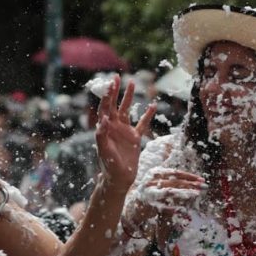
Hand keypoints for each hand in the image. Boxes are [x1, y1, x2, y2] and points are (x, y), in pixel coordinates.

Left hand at [95, 76, 155, 192]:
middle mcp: (114, 127)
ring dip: (129, 97)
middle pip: (114, 105)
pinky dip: (147, 115)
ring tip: (132, 82)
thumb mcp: (105, 152)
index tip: (111, 84)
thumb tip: (103, 119)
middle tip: (117, 77)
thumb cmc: (110, 166)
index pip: (105, 108)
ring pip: (127, 110)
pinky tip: (153, 105)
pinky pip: (142, 124)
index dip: (107, 96)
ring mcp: (124, 131)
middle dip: (115, 91)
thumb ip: (102, 136)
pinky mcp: (134, 138)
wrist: (119, 179)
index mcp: (105, 128)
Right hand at [135, 168, 205, 210]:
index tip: (201, 179)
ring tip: (196, 194)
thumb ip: (172, 179)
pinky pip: (164, 207)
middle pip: (174, 181)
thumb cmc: (150, 192)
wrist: (133, 206)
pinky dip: (174, 209)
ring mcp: (149, 193)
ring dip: (184, 193)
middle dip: (191, 184)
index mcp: (154, 173)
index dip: (189, 176)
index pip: (175, 172)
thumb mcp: (159, 181)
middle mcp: (151, 181)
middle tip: (203, 187)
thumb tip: (193, 180)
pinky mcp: (148, 205)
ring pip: (169, 192)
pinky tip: (184, 210)